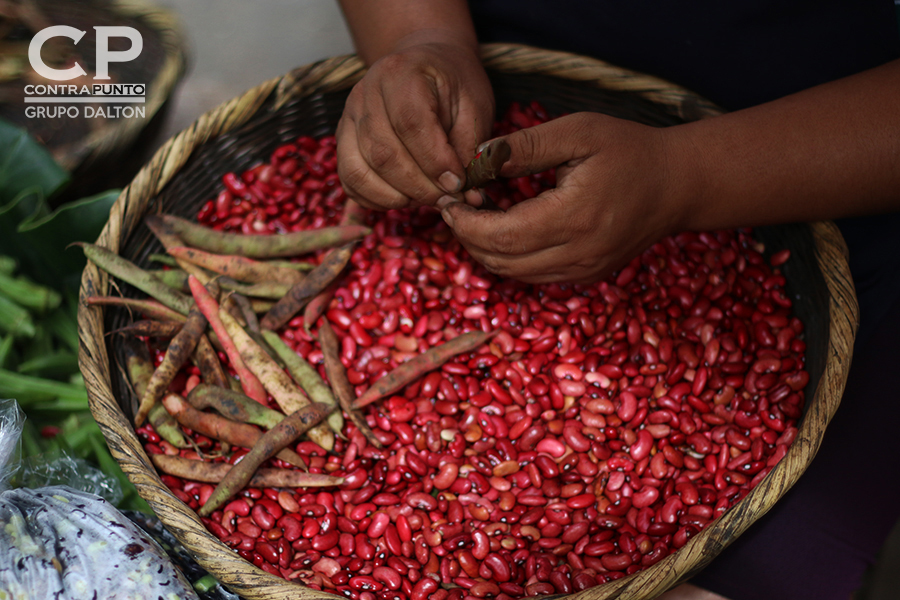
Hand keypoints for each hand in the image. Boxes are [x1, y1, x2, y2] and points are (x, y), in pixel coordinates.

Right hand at [336, 39, 494, 210]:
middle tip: (446, 199)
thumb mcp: (473, 106)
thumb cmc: (452, 84)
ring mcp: (349, 116)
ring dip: (397, 197)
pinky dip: (375, 199)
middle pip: (383, 153)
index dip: (435, 162)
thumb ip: (468, 148)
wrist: (424, 63)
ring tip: (426, 199)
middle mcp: (366, 92)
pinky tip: (403, 198)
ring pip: (360, 171)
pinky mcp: (343, 138)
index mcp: (402, 73)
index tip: (457, 183)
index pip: (411, 124)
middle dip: (419, 187)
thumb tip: (466, 194)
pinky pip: (350, 180)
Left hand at [441, 112, 686, 283]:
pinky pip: (533, 276)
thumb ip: (525, 146)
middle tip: (454, 207)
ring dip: (485, 249)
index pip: (501, 237)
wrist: (678, 184)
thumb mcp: (578, 132)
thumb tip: (476, 160)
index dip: (466, 223)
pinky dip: (508, 257)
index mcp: (575, 218)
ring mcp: (583, 271)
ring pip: (513, 274)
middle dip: (468, 236)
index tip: (450, 200)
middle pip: (501, 261)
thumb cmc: (629, 150)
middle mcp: (579, 254)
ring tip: (474, 214)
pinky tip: (502, 228)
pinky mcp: (586, 276)